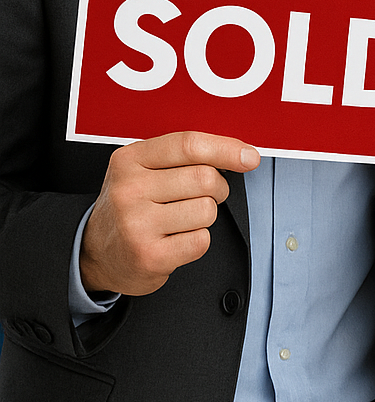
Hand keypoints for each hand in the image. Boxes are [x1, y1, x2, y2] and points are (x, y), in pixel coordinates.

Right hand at [80, 131, 259, 295]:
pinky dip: (197, 240)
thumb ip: (186, 156)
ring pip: (207, 210)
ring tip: (180, 220)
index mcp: (129, 159)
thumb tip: (244, 155)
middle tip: (201, 197)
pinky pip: (201, 240)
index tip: (249, 157)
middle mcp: (128, 189)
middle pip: (205, 178)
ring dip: (206, 216)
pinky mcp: (148, 256)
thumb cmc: (132, 205)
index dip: (227, 149)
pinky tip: (175, 240)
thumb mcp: (145, 169)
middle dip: (217, 188)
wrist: (96, 252)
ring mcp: (136, 224)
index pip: (189, 145)